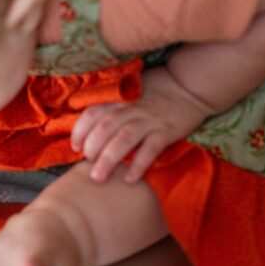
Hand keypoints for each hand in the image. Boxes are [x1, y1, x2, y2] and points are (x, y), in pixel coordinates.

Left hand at [71, 66, 213, 182]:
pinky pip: (150, 149)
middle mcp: (131, 109)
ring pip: (124, 139)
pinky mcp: (167, 131)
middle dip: (92, 148)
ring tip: (98, 177)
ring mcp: (149, 119)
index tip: (75, 148)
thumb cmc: (155, 91)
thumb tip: (87, 126)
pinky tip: (130, 179)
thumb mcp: (129, 91)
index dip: (80, 131)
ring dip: (108, 159)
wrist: (189, 86)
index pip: (92, 113)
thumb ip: (110, 106)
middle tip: (87, 164)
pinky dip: (139, 164)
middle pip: (105, 128)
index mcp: (119, 99)